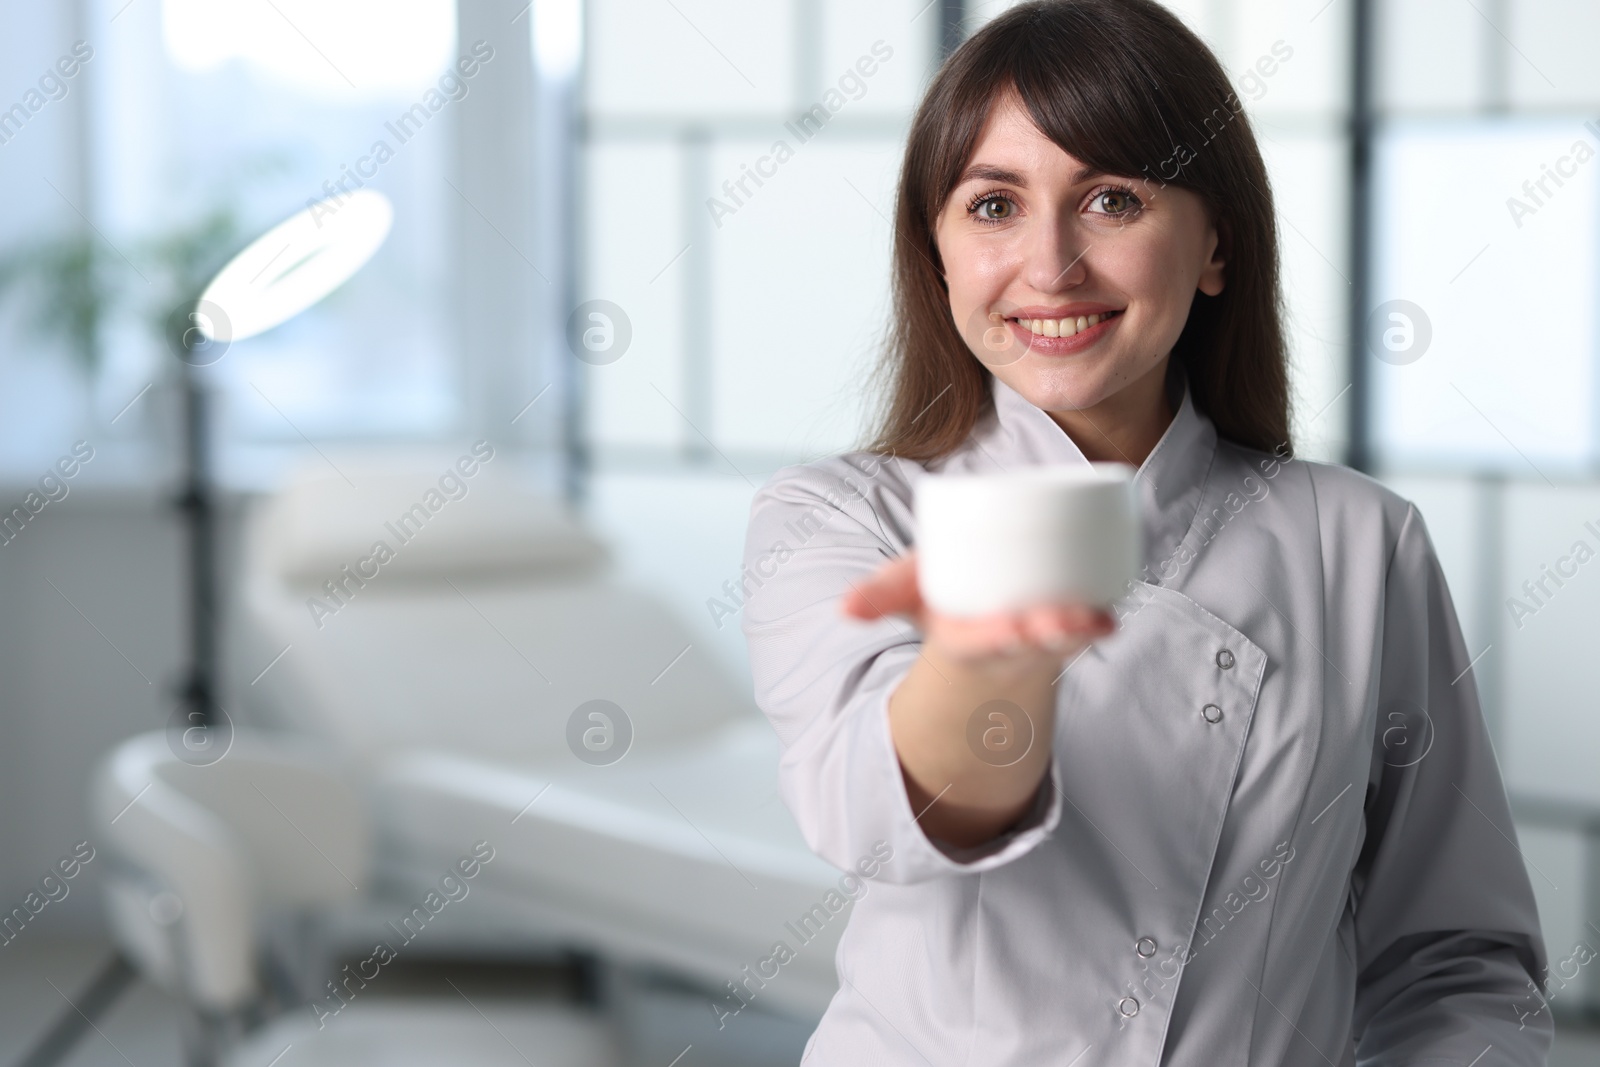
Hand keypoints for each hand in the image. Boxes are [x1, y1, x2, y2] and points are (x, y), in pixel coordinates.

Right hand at [839, 551, 1115, 668]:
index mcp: (971, 639)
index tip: (1013, 629)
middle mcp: (1012, 642)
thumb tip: (846, 610)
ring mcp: (1046, 634)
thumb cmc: (953, 604)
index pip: (984, 642)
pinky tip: (1112, 611)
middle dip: (1049, 634)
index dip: (998, 637)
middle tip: (1068, 620)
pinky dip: (1100, 619)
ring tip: (1098, 621)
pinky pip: (1090, 620)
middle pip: (1033, 643)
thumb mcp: (913, 595)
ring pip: (1067, 637)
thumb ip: (882, 595)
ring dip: (1081, 631)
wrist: (988, 623)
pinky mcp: (1073, 617)